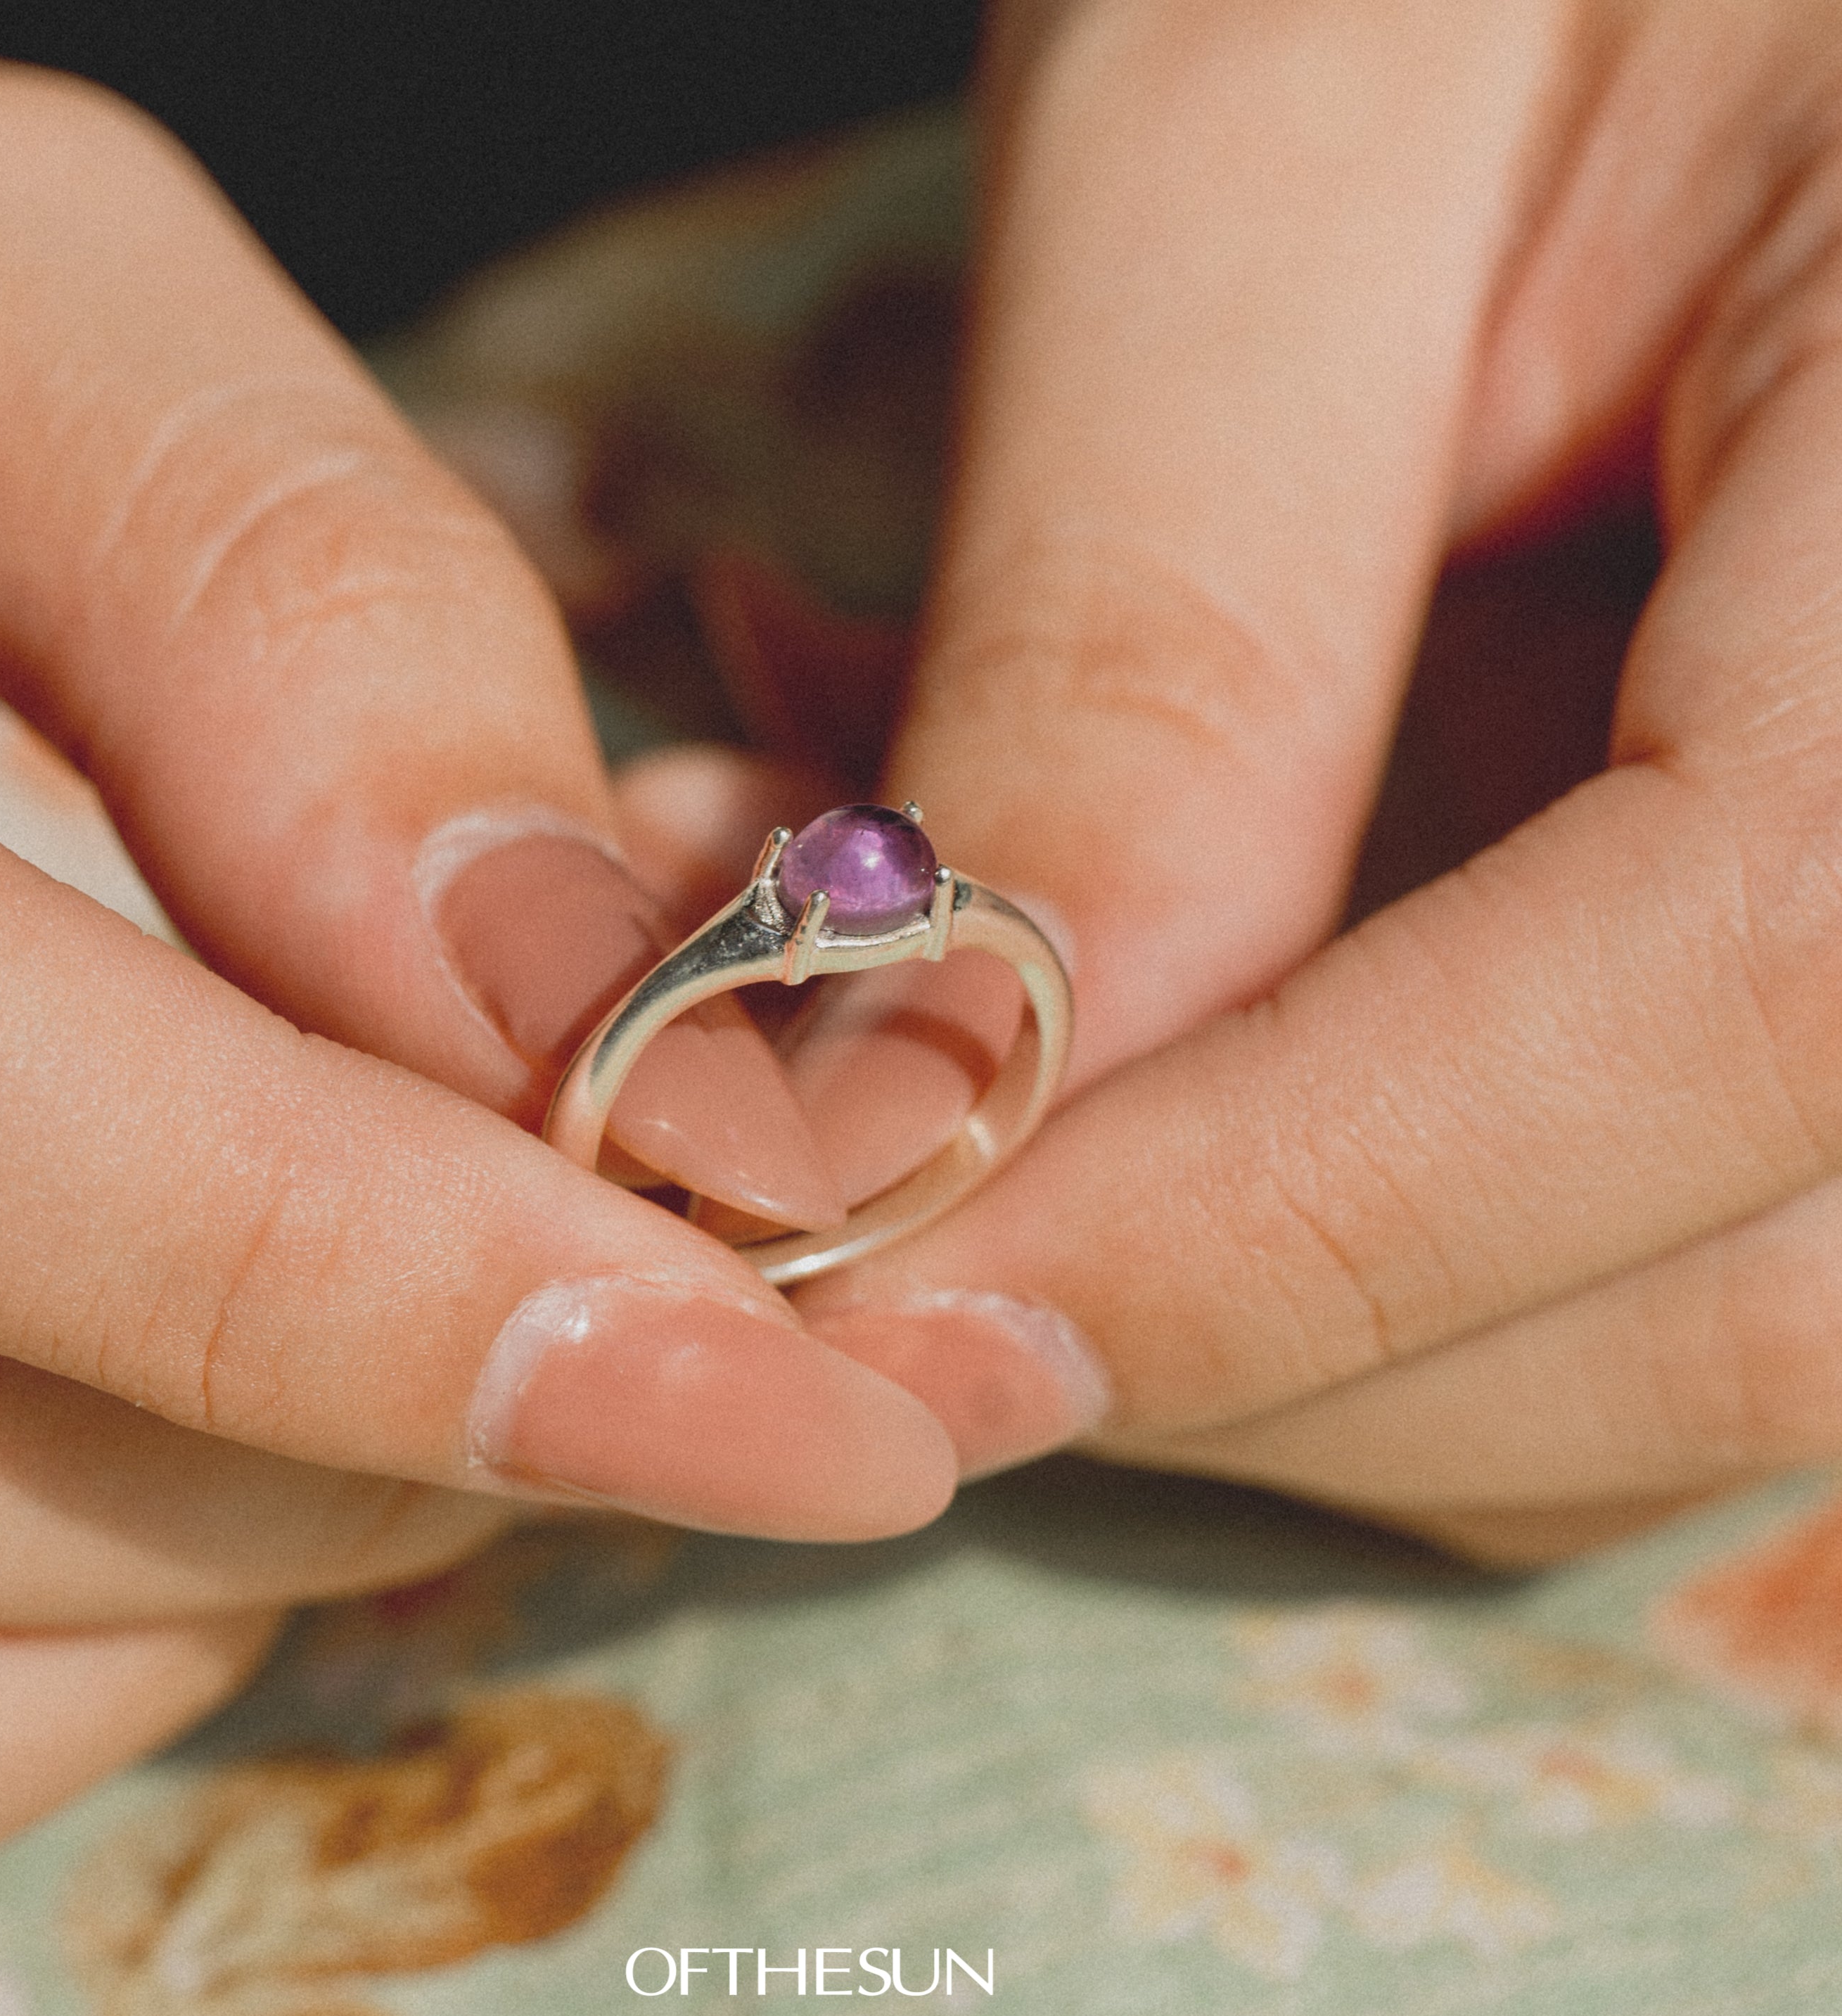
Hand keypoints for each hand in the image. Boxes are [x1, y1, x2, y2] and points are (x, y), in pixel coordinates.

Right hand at [0, 4, 988, 1930]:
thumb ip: (268, 602)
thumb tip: (569, 982)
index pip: (37, 1173)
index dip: (443, 1301)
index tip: (809, 1396)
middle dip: (387, 1423)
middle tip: (628, 1293)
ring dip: (227, 1541)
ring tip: (372, 1282)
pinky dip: (42, 1631)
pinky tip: (138, 1387)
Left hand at [773, 0, 1841, 1564]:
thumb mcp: (1273, 124)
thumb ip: (1142, 635)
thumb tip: (949, 1087)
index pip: (1746, 982)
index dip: (1275, 1219)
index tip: (873, 1287)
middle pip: (1732, 1277)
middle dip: (1229, 1317)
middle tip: (843, 1175)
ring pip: (1674, 1320)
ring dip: (1238, 1279)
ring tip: (920, 1038)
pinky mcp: (1824, 916)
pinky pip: (1618, 1212)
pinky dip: (1311, 1192)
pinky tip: (1090, 995)